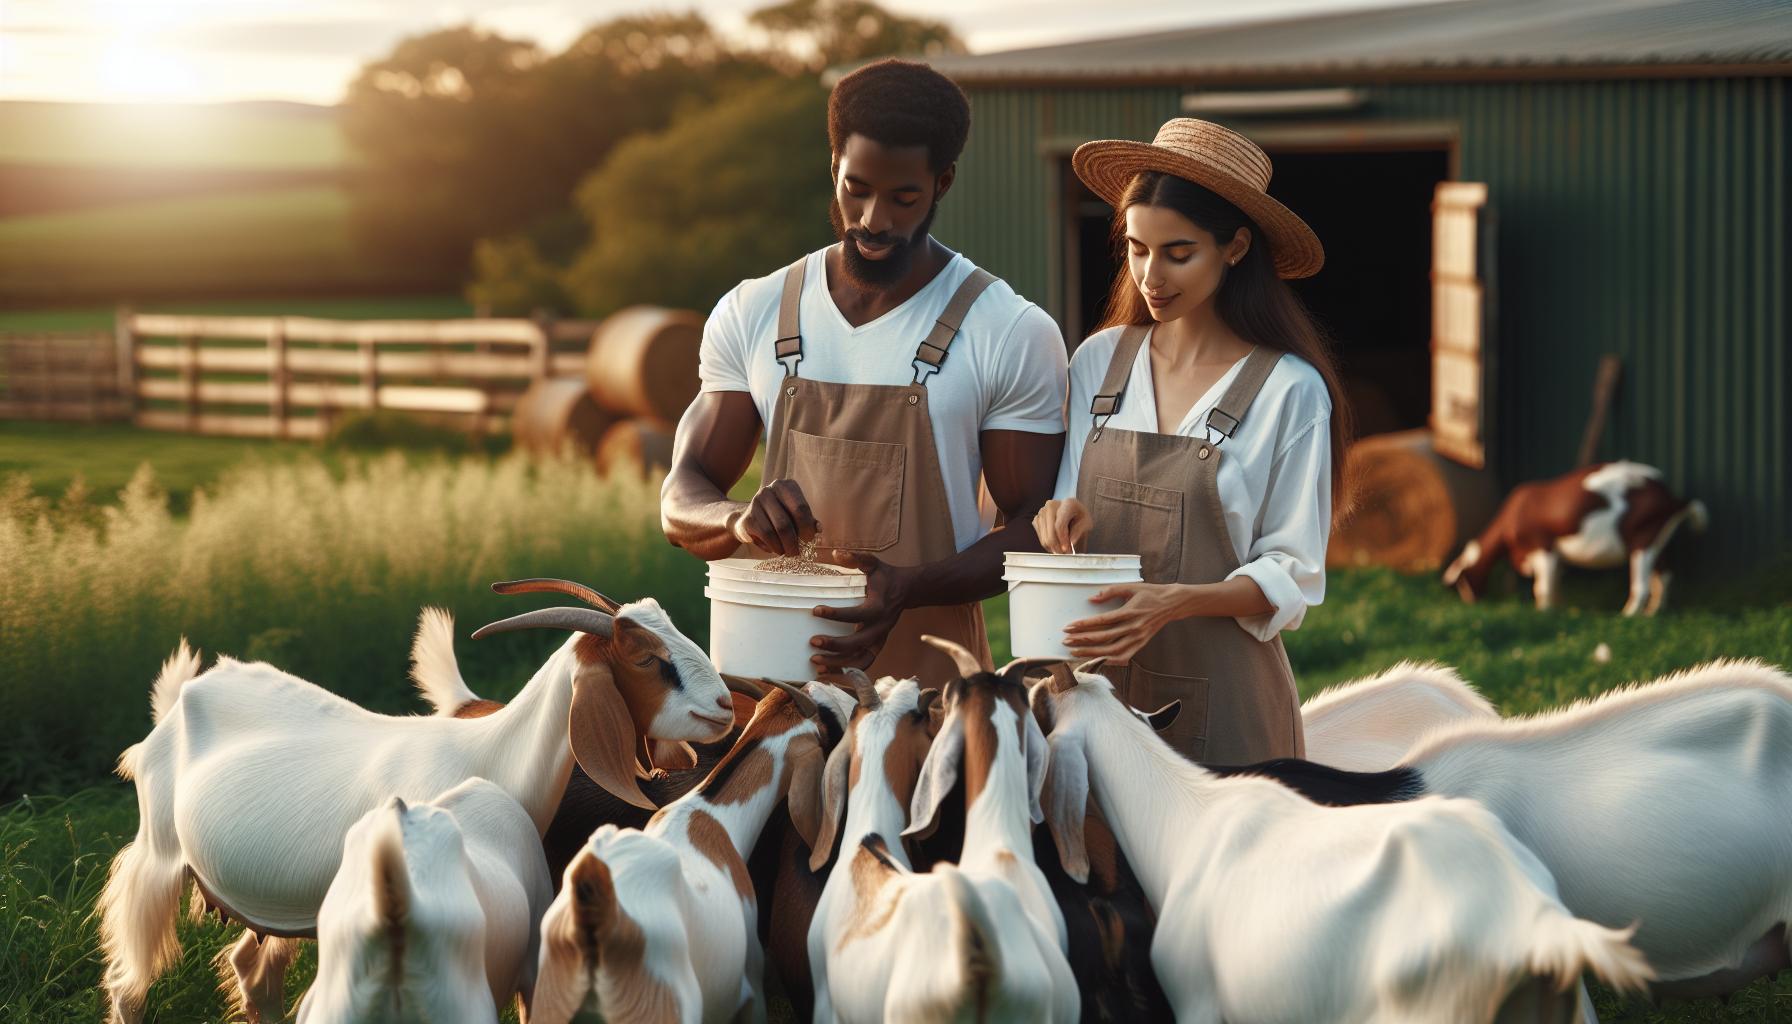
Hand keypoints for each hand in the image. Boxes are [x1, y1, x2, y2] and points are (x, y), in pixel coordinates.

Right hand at [728, 478, 818, 554]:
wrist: (752, 520)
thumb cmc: (780, 516)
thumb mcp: (796, 515)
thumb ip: (809, 521)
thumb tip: (818, 528)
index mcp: (785, 486)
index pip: (801, 508)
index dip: (807, 527)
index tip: (809, 540)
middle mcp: (769, 491)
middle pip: (787, 522)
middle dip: (795, 542)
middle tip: (798, 552)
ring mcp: (755, 503)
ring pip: (775, 531)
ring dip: (784, 547)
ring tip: (789, 553)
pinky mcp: (748, 518)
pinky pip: (765, 537)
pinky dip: (774, 547)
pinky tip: (777, 549)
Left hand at [808, 552, 915, 671]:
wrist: (907, 591)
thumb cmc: (885, 577)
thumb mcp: (872, 563)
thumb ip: (855, 558)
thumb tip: (836, 554)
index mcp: (878, 608)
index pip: (856, 614)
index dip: (835, 614)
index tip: (815, 610)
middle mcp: (880, 628)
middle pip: (857, 643)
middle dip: (835, 645)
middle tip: (812, 642)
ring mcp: (879, 639)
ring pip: (860, 660)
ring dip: (838, 665)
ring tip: (816, 663)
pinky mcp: (877, 646)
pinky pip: (862, 664)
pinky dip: (846, 672)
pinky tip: (826, 672)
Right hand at [1033, 498, 1090, 553]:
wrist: (1073, 513)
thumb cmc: (1081, 518)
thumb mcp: (1087, 523)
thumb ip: (1079, 531)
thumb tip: (1071, 541)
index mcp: (1067, 503)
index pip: (1059, 525)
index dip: (1063, 540)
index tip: (1067, 550)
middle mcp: (1051, 505)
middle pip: (1050, 533)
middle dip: (1058, 546)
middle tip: (1066, 553)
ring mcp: (1042, 512)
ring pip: (1044, 537)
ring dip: (1054, 547)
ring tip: (1063, 549)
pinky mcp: (1037, 519)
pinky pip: (1040, 537)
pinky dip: (1048, 544)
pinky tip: (1057, 544)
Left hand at [1062, 583, 1185, 662]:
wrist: (1172, 603)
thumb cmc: (1150, 593)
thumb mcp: (1131, 587)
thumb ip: (1110, 591)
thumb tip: (1092, 599)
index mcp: (1130, 612)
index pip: (1102, 621)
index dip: (1084, 625)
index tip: (1069, 627)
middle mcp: (1134, 627)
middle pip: (1104, 638)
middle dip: (1083, 641)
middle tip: (1067, 641)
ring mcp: (1138, 638)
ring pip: (1112, 650)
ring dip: (1092, 653)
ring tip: (1076, 652)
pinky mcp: (1141, 644)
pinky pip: (1124, 656)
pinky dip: (1110, 660)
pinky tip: (1097, 660)